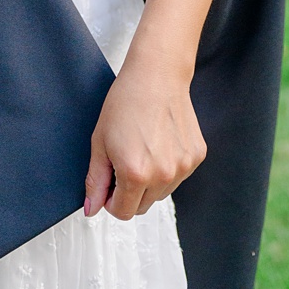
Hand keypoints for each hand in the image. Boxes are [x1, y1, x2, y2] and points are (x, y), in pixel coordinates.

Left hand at [85, 63, 205, 219]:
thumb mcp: (100, 143)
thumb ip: (95, 181)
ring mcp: (183, 166)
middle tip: (124, 163)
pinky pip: (178, 176)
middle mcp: (163, 174)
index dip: (111, 200)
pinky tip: (160, 144)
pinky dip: (168, 168)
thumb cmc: (127, 102)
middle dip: (129, 193)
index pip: (123, 212)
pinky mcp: (196, 156)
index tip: (110, 184)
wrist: (157, 75)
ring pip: (161, 193)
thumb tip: (92, 209)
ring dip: (150, 182)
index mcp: (136, 174)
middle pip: (142, 207)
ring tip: (144, 150)